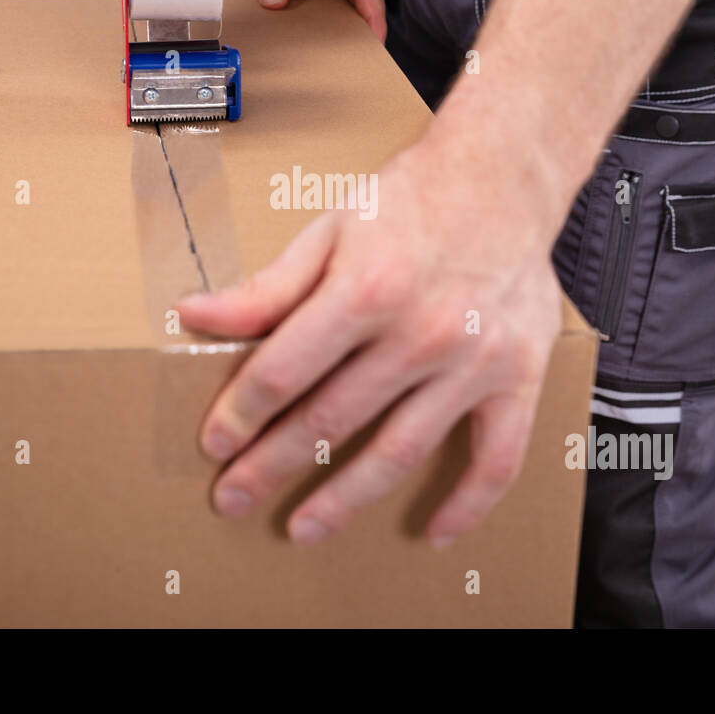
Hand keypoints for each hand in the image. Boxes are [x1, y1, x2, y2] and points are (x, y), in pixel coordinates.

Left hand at [178, 129, 562, 547]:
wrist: (502, 180)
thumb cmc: (409, 204)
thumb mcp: (329, 231)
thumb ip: (266, 287)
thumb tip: (195, 315)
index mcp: (366, 288)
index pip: (284, 372)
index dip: (241, 414)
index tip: (215, 444)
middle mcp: (422, 331)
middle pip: (331, 419)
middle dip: (273, 466)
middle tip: (234, 499)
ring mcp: (475, 361)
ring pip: (400, 452)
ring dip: (346, 500)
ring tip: (303, 529)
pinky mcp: (519, 377)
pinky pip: (497, 458)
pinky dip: (467, 504)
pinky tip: (433, 533)